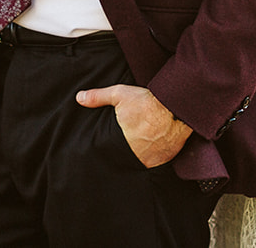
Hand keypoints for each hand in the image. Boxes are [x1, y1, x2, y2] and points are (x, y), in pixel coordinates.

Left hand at [74, 84, 191, 167]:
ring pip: (143, 161)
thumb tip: (79, 98)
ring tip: (144, 144)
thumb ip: (98, 97)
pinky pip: (158, 161)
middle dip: (128, 151)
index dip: (112, 149)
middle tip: (132, 142)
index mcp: (122, 143)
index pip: (112, 153)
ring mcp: (153, 159)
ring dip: (142, 155)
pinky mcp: (167, 158)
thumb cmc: (147, 101)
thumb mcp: (120, 94)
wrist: (176, 107)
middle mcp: (137, 155)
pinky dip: (156, 155)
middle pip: (128, 158)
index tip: (115, 144)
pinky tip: (156, 145)